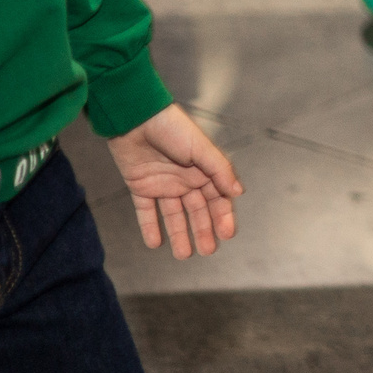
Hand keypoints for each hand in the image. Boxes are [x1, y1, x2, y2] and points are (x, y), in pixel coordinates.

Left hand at [108, 103, 241, 259]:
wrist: (134, 117)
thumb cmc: (172, 128)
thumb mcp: (201, 149)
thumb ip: (220, 170)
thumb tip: (238, 193)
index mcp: (203, 170)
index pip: (218, 199)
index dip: (223, 217)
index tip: (227, 235)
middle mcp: (185, 179)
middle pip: (197, 210)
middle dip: (203, 230)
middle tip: (207, 251)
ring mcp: (163, 184)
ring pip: (174, 215)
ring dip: (179, 234)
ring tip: (184, 255)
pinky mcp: (140, 186)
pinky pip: (146, 211)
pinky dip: (150, 227)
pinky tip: (155, 243)